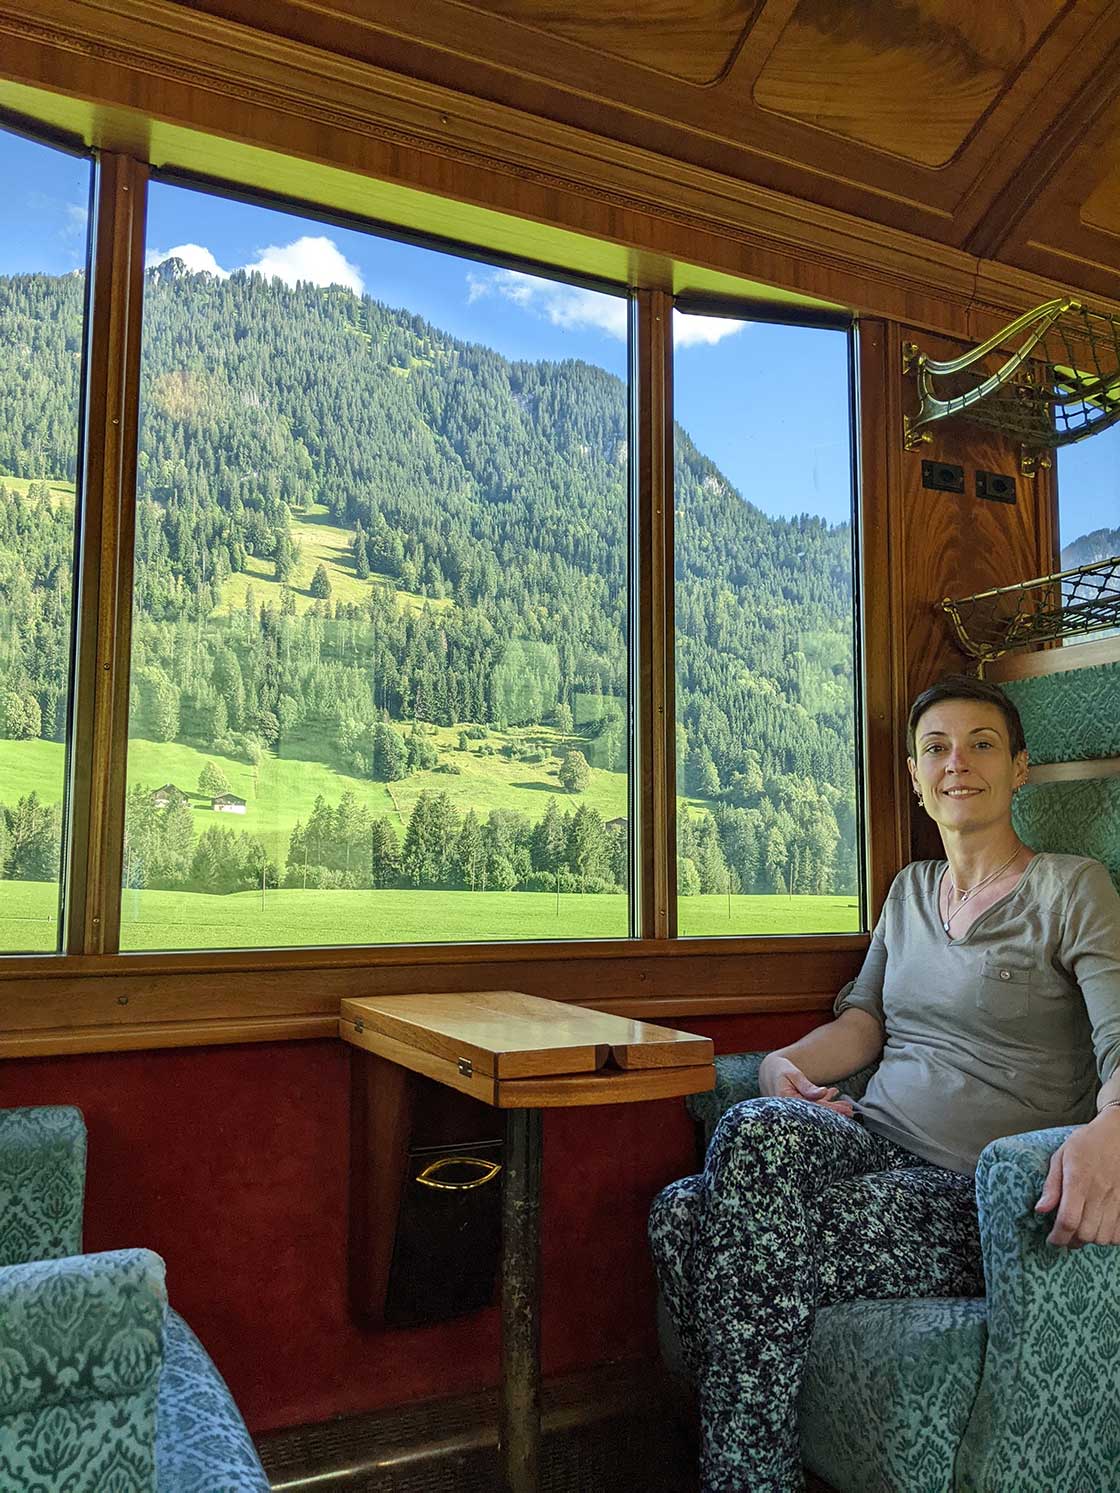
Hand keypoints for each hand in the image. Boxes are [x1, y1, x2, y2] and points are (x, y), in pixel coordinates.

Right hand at [758, 1055, 854, 1116]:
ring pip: (814, 1110)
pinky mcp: (794, 1106)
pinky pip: (810, 1106)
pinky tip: (831, 1094)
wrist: (767, 1070)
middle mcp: (789, 1109)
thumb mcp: (793, 1074)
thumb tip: (823, 1093)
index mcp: (787, 1101)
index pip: (814, 1108)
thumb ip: (807, 1086)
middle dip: (834, 1112)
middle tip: (850, 1111)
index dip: (832, 1110)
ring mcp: (792, 1109)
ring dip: (830, 1107)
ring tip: (845, 1106)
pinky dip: (821, 1101)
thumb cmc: (779, 1069)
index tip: (846, 1109)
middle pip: (816, 1113)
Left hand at [1034, 1109, 1119, 1247]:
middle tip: (1064, 1236)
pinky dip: (1108, 1237)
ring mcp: (1117, 1200)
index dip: (1058, 1236)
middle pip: (1086, 1234)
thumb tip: (1040, 1210)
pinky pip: (1119, 1234)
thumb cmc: (1087, 1142)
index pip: (1068, 1220)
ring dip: (1090, 1240)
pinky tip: (1099, 1227)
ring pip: (1103, 1237)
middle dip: (1071, 1241)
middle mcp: (1100, 1193)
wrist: (1118, 1134)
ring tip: (1080, 1231)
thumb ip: (1052, 1185)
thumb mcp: (1061, 1156)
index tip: (1051, 1239)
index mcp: (1079, 1180)